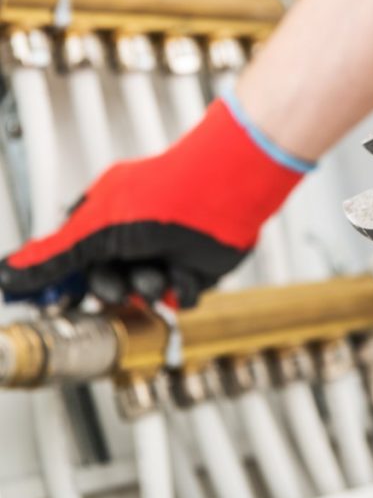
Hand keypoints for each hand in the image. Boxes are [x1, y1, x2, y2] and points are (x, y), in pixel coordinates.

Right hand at [0, 97, 308, 306]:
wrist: (225, 195)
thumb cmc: (163, 197)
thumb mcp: (96, 230)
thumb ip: (54, 256)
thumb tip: (8, 274)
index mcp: (105, 219)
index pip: (74, 260)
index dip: (68, 283)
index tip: (60, 302)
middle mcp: (135, 236)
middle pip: (110, 283)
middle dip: (116, 287)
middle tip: (121, 284)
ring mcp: (167, 252)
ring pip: (147, 293)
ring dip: (152, 287)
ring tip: (160, 271)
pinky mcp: (197, 267)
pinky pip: (182, 296)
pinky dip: (185, 287)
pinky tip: (188, 269)